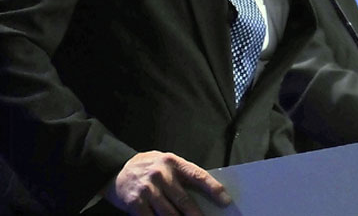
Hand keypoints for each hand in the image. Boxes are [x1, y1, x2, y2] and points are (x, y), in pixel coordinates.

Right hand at [105, 151, 231, 214]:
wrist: (116, 169)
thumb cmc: (148, 167)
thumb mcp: (166, 163)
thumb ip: (182, 176)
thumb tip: (203, 196)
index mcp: (173, 162)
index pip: (198, 176)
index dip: (214, 189)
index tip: (225, 200)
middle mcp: (161, 174)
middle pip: (184, 200)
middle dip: (197, 215)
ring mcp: (148, 189)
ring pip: (170, 213)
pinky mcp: (136, 203)